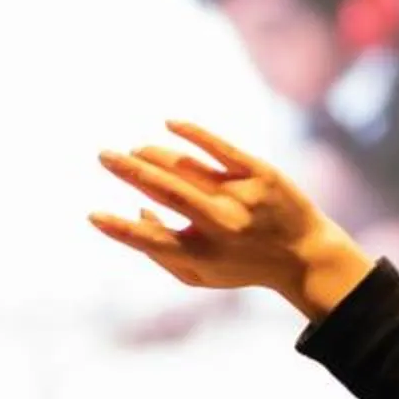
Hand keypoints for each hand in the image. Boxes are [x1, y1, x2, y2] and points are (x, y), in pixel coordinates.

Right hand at [88, 120, 377, 321]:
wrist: (305, 254)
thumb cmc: (239, 264)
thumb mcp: (199, 274)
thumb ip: (161, 252)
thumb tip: (136, 209)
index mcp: (204, 255)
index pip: (153, 240)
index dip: (120, 229)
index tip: (93, 215)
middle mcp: (222, 225)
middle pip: (168, 192)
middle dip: (130, 172)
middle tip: (103, 155)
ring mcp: (242, 196)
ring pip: (188, 167)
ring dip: (155, 155)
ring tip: (136, 152)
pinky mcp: (261, 173)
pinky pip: (222, 148)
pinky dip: (194, 134)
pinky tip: (170, 124)